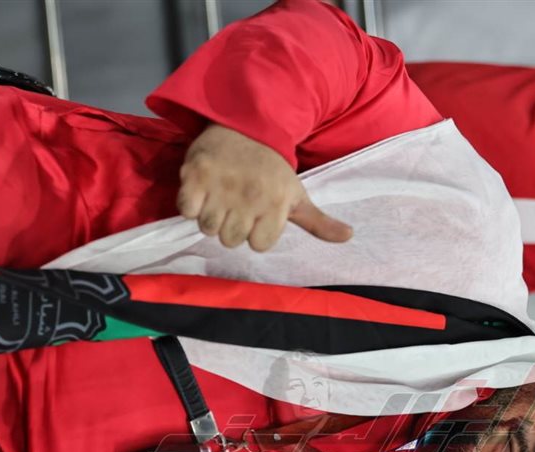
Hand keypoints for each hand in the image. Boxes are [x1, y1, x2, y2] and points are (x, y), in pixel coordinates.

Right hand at [178, 124, 352, 251]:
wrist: (245, 124)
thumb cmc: (273, 168)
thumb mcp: (298, 194)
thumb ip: (319, 222)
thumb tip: (349, 236)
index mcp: (276, 204)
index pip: (258, 245)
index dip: (255, 233)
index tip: (256, 215)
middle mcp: (250, 197)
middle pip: (230, 240)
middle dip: (232, 226)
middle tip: (235, 204)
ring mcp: (222, 186)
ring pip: (208, 228)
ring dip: (210, 216)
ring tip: (219, 197)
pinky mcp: (196, 175)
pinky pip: (186, 210)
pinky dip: (189, 205)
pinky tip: (201, 192)